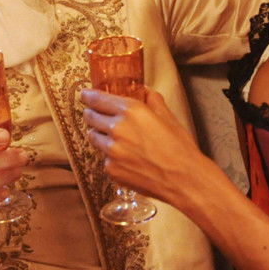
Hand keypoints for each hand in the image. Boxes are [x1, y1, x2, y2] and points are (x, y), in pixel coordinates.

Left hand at [81, 87, 205, 204]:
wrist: (183, 180)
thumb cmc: (179, 147)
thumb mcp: (168, 116)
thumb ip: (152, 99)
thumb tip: (144, 90)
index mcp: (131, 111)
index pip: (97, 99)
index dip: (88, 96)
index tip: (85, 95)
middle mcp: (117, 129)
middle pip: (90, 117)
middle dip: (92, 114)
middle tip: (97, 115)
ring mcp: (111, 151)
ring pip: (94, 137)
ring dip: (100, 134)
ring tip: (113, 138)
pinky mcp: (111, 169)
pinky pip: (104, 158)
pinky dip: (110, 156)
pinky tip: (126, 158)